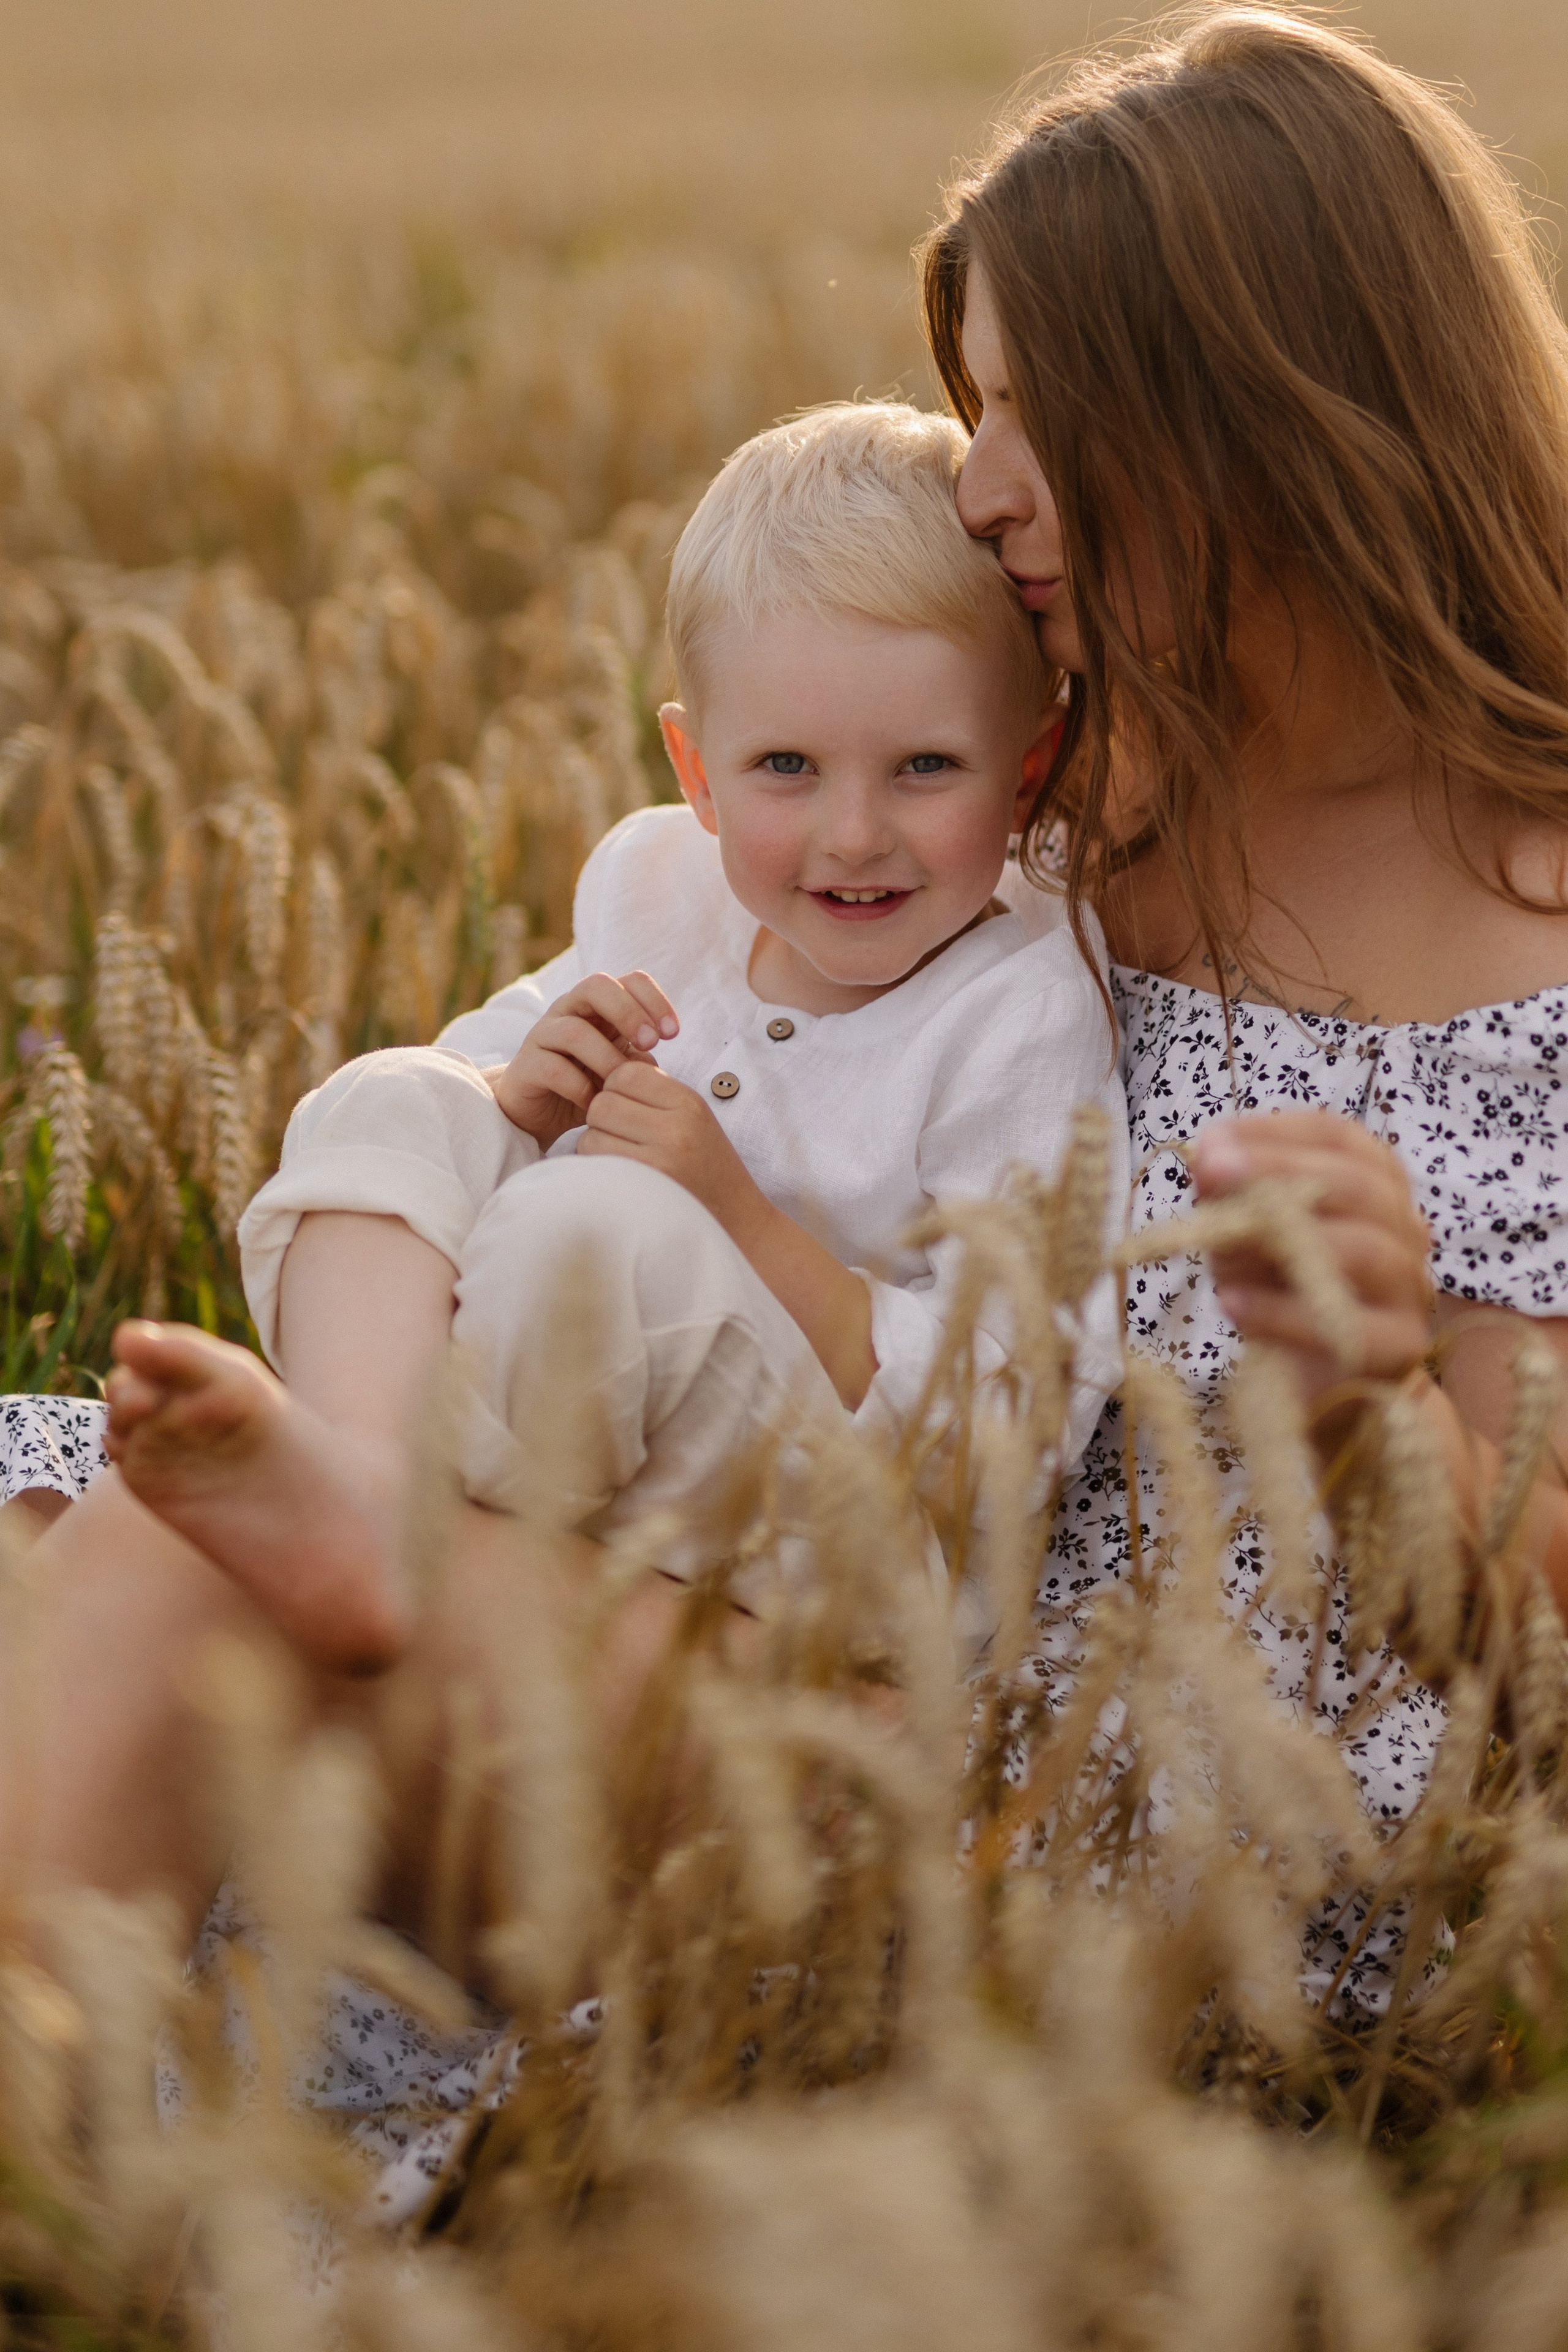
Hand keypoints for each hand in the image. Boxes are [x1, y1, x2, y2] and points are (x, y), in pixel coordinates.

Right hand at [486, 970, 677, 1149]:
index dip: (654, 1000)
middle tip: (649, 1043)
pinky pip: (553, 1068)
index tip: (673, 1034)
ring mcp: (544, 1035)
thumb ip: (640, 1058)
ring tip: (620, 1084)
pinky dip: (579, 1088)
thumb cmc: (586, 1083)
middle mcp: (569, 1010)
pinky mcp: (526, 1065)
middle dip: (628, 1012)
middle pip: (596, 985)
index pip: (629, 980)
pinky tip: (594, 1103)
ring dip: (606, 1058)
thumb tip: (654, 1060)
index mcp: (598, 1006)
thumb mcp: (621, 1068)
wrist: (539, 1112)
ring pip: (574, 1031)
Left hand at [578, 1061, 766, 1240]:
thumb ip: (656, 1094)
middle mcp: (675, 1128)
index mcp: (689, 1103)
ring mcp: (659, 1161)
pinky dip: (598, 1166)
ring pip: (591, 1133)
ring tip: (620, 1155)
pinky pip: (595, 1164)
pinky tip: (618, 1173)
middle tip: (618, 1133)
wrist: (735, 1217)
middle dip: (602, 1116)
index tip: (627, 1107)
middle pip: (603, 1102)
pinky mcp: (643, 1188)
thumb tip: (606, 1071)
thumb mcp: (694, 1118)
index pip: (626, 1073)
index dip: (616, 1087)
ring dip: (596, 1143)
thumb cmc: (707, 1165)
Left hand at [1188, 1109, 1434, 1403]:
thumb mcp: (1244, 1238)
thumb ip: (1232, 1200)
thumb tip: (1206, 1159)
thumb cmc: (1282, 1295)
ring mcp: (1408, 1288)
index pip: (1339, 1137)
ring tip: (1218, 1245)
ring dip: (1285, 1239)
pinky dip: (1284, 1312)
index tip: (1211, 1139)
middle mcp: (1404, 1227)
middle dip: (1279, 1169)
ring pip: (1366, 1248)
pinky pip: (1349, 1324)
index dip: (1276, 1132)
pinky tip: (1233, 1304)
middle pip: (1358, 1185)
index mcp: (1373, 1184)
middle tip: (1213, 1168)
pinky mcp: (1400, 1347)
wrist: (1321, 1388)